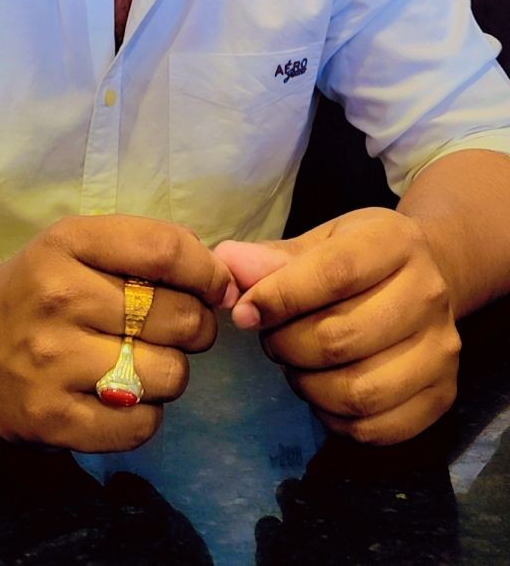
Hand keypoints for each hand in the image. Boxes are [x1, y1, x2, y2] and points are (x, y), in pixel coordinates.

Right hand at [0, 215, 231, 450]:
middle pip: (178, 317)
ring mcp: (51, 363)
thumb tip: (224, 283)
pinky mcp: (49, 420)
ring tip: (144, 362)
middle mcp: (59, 298)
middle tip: (174, 330)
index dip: (207, 273)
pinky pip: (139, 424)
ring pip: (167, 374)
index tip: (213, 287)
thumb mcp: (80, 241)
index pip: (166, 251)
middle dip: (194, 326)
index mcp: (69, 243)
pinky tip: (125, 396)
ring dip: (170, 372)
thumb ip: (150, 248)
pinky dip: (147, 414)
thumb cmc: (38, 283)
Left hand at [215, 208, 461, 445]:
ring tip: (297, 365)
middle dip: (287, 345)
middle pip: (340, 338)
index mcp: (395, 242)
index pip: (334, 274)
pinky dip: (335, 420)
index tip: (243, 313)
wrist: (430, 278)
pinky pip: (375, 428)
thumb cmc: (362, 259)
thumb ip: (273, 259)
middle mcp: (429, 293)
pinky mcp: (443, 395)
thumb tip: (226, 264)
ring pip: (357, 391)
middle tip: (272, 338)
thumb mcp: (321, 243)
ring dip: (307, 386)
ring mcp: (441, 349)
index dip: (280, 297)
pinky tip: (325, 393)